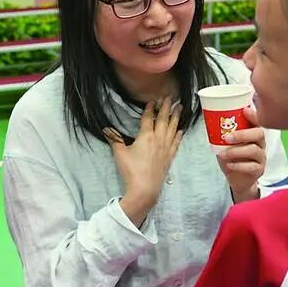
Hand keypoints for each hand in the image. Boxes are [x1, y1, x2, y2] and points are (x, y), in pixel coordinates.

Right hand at [106, 97, 181, 225]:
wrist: (145, 188)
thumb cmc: (131, 170)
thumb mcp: (120, 153)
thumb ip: (115, 139)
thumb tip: (106, 129)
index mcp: (146, 136)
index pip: (148, 118)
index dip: (150, 108)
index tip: (153, 100)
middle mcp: (158, 139)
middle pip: (163, 120)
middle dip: (166, 107)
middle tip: (170, 97)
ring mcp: (166, 148)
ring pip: (172, 128)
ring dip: (176, 117)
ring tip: (179, 107)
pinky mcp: (170, 157)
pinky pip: (176, 142)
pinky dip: (178, 135)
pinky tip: (181, 130)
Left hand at [216, 106, 265, 201]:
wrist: (236, 178)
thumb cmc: (232, 158)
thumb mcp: (225, 143)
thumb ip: (223, 133)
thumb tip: (210, 120)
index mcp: (252, 133)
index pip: (257, 121)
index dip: (253, 115)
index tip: (245, 110)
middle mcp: (260, 143)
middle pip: (259, 134)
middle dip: (242, 134)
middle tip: (227, 137)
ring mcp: (261, 157)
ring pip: (254, 150)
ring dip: (236, 151)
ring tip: (223, 154)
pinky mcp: (259, 170)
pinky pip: (252, 166)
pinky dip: (238, 165)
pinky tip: (229, 164)